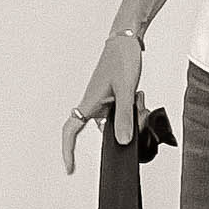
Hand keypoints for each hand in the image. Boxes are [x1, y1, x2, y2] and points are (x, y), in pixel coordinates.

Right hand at [62, 31, 144, 172]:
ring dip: (130, 118)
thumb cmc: (121, 59)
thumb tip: (122, 141)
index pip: (71, 131)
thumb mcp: (126, 90)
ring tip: (139, 99)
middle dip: (122, 131)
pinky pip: (122, 113)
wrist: (127, 39)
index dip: (68, 150)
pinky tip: (139, 98)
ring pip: (116, 122)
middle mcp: (94, 104)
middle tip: (137, 115)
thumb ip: (125, 116)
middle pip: (104, 131)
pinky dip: (133, 111)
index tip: (70, 168)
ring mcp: (104, 101)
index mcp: (89, 103)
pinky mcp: (113, 96)